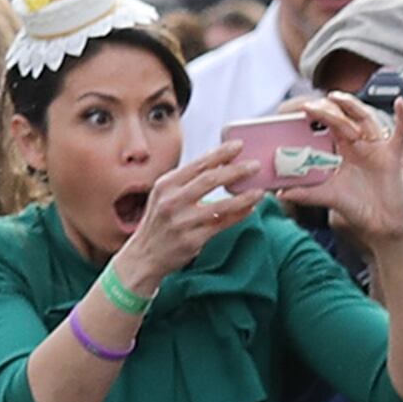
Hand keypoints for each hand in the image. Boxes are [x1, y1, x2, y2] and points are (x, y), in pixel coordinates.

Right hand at [117, 144, 266, 290]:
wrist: (143, 256)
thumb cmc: (159, 223)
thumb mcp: (164, 196)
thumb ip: (187, 181)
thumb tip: (221, 164)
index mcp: (165, 186)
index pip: (197, 164)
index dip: (220, 153)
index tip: (239, 145)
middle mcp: (171, 202)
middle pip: (209, 180)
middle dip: (236, 171)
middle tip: (255, 166)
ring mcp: (181, 222)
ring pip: (220, 206)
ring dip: (243, 197)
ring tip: (259, 191)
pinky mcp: (191, 240)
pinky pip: (221, 225)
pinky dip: (238, 216)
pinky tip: (249, 209)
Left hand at [270, 89, 402, 249]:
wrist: (381, 225)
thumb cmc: (358, 208)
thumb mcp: (327, 197)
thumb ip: (305, 193)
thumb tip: (279, 192)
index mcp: (344, 152)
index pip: (330, 127)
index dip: (318, 117)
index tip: (301, 110)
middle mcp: (361, 146)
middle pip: (345, 119)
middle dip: (328, 109)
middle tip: (310, 105)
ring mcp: (377, 149)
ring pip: (366, 120)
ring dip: (352, 106)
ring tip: (336, 97)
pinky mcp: (393, 156)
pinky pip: (400, 133)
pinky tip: (400, 104)